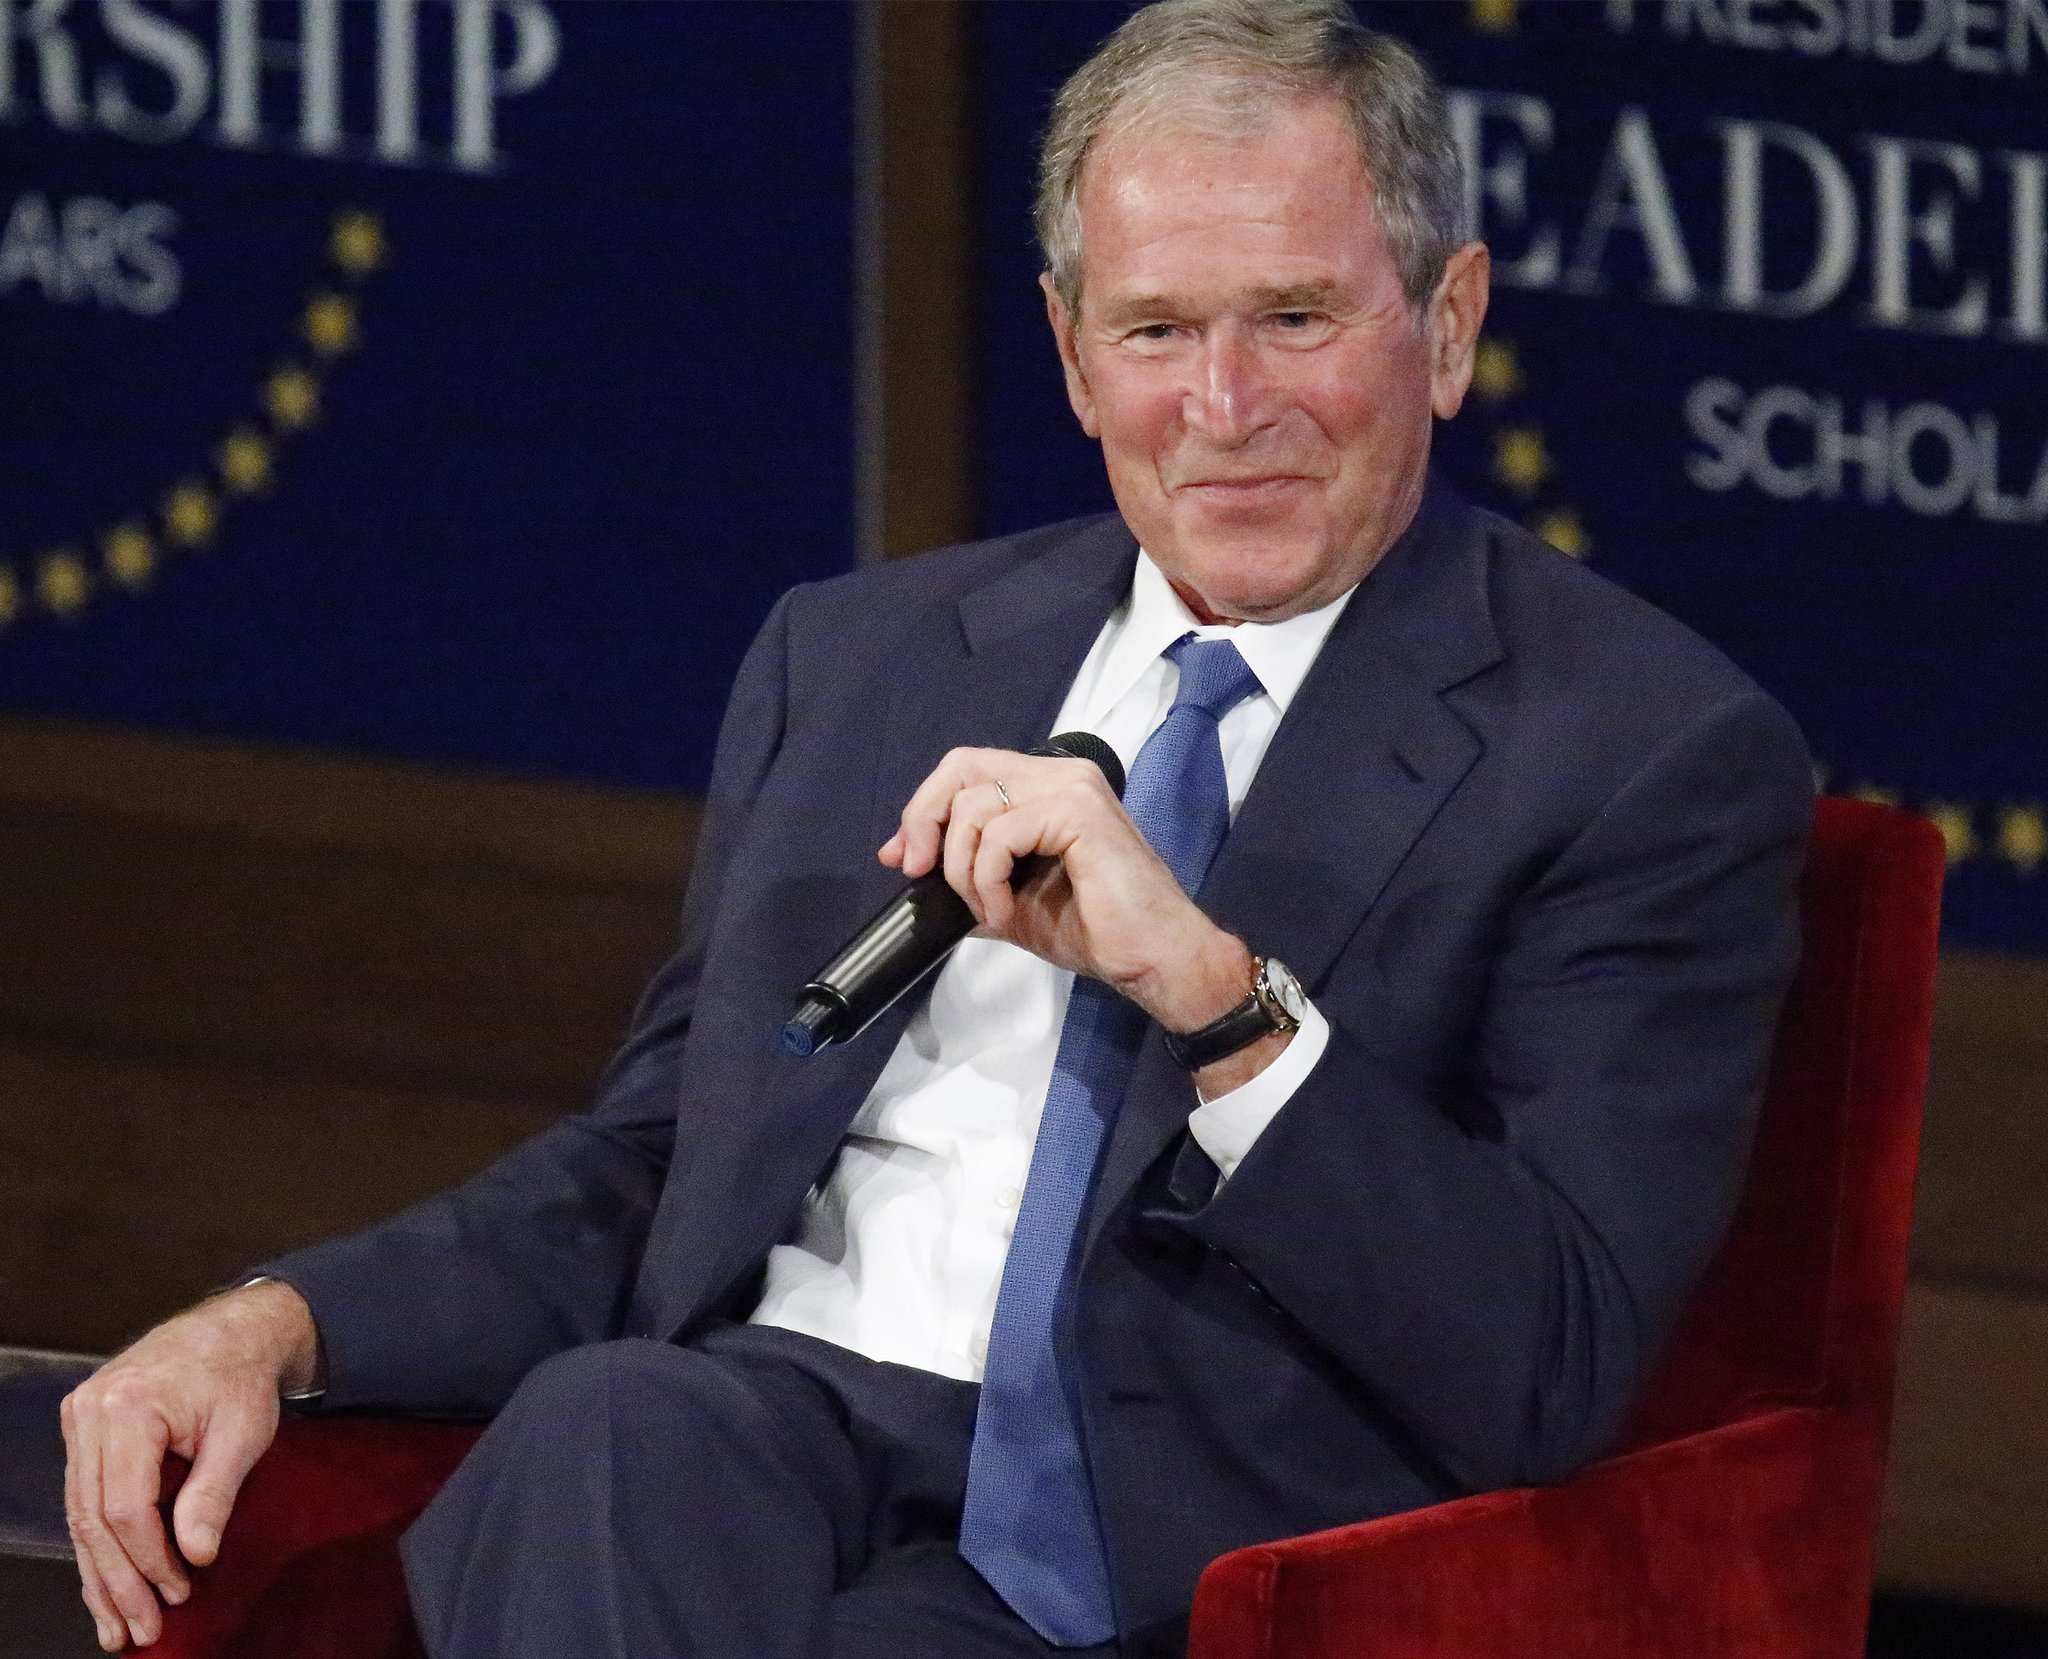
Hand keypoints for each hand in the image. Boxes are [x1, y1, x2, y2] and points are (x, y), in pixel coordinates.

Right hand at [61, 1279, 317, 1650]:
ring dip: (100, 1574)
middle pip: (94, 1517)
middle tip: (140, 1629)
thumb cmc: (242, 1375)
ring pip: (81, 1514)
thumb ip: (214, 1493)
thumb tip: (196, 1553)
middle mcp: (91, 1411)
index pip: (126, 1506)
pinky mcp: (84, 1429)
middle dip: (118, 1581)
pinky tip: (105, 1585)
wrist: (234, 1330)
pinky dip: (98, 1543)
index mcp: (128, 1407)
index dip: (149, 1558)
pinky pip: (84, 1497)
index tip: (177, 1590)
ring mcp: (81, 1418)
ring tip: (117, 1624)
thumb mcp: (243, 1432)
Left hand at [879, 745, 1253, 1034]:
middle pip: (962, 768)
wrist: (1151, 959)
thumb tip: (915, 869)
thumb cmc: (1097, 932)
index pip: (967, 769)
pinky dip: (988, 880)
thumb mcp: (1013, 902)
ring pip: (974, 807)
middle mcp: (1060, 775)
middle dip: (925, 821)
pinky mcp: (1078, 812)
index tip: (902, 858)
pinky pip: (1000, 834)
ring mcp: (1072, 788)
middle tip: (920, 874)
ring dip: (963, 870)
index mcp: (1047, 788)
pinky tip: (1006, 912)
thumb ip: (971, 876)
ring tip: (991, 910)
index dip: (924, 807)